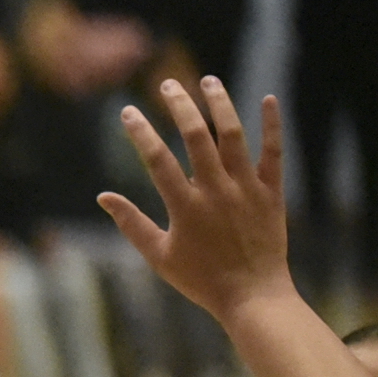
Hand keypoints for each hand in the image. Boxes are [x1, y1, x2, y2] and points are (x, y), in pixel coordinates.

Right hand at [98, 78, 291, 319]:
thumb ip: (131, 223)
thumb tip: (103, 197)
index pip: (158, 160)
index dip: (141, 132)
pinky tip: (267, 99)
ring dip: (220, 104)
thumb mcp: (159, 256)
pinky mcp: (272, 192)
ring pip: (233, 136)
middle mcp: (216, 191)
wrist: (252, 296)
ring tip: (209, 81)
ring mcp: (247, 189)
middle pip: (197, 137)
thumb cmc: (201, 280)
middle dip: (180, 106)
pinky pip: (274, 152)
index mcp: (185, 207)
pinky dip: (272, 125)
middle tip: (168, 84)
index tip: (128, 111)